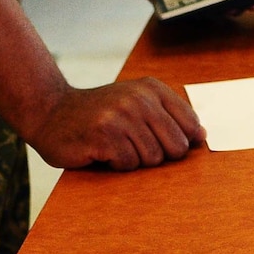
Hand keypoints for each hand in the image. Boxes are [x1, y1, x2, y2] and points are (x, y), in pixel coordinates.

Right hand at [26, 79, 206, 169]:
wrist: (52, 112)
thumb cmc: (99, 113)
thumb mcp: (136, 102)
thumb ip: (169, 116)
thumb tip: (201, 136)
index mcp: (152, 88)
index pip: (190, 124)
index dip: (183, 141)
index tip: (166, 143)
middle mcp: (140, 99)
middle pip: (176, 146)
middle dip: (160, 155)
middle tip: (136, 146)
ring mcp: (122, 116)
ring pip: (153, 158)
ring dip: (135, 160)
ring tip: (117, 145)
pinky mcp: (104, 136)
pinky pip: (128, 164)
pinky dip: (117, 164)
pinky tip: (103, 151)